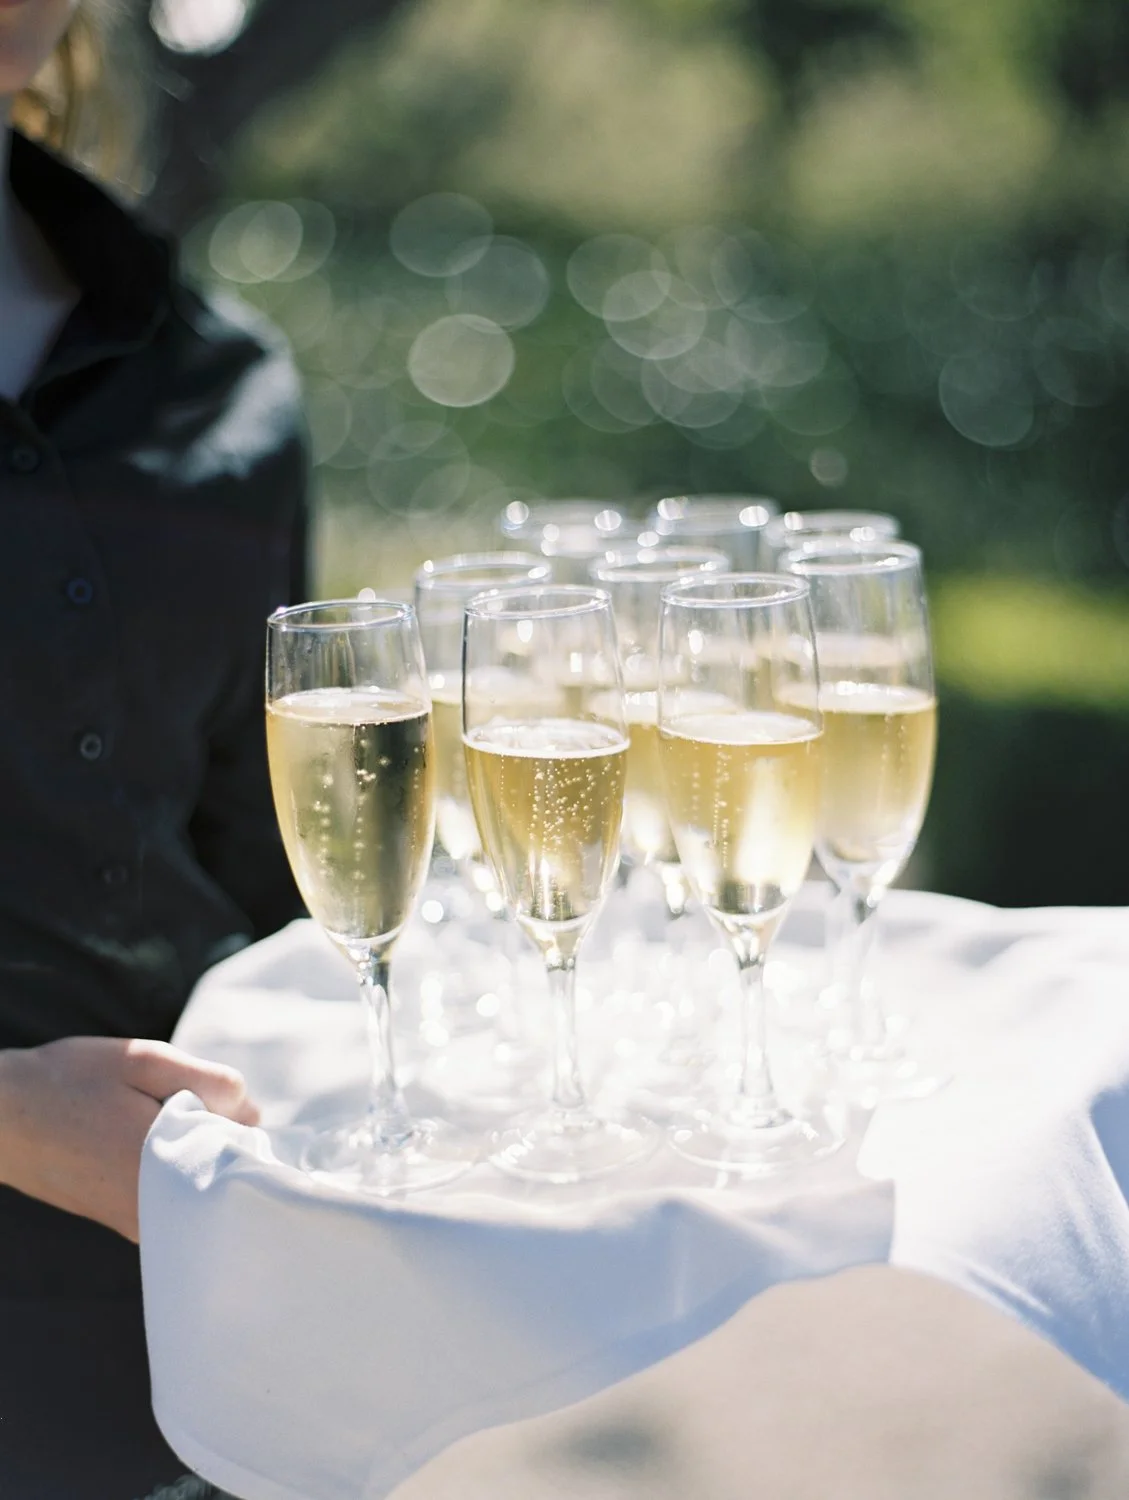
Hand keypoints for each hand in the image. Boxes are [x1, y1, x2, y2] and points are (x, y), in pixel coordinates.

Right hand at [0, 1037, 258, 1241]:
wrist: (0, 1120)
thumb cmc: (70, 1081)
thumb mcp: (145, 1060)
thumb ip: (211, 1083)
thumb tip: (255, 1113)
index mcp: (168, 1166)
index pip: (246, 1152)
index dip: (240, 1119)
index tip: (213, 1100)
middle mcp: (158, 1210)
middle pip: (229, 1175)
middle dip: (222, 1137)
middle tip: (180, 1106)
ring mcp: (140, 1224)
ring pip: (204, 1188)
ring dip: (198, 1152)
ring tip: (157, 1120)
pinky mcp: (127, 1225)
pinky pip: (177, 1198)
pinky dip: (177, 1169)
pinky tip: (148, 1138)